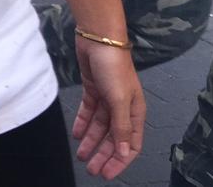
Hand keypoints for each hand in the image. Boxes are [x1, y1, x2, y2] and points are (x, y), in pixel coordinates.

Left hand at [71, 37, 143, 177]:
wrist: (98, 39)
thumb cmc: (114, 67)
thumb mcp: (119, 100)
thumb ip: (121, 126)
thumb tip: (125, 152)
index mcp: (135, 112)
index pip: (130, 144)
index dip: (120, 161)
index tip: (108, 174)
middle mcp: (122, 108)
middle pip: (113, 138)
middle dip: (103, 155)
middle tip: (91, 170)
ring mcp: (107, 99)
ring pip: (99, 127)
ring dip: (91, 142)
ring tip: (81, 156)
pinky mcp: (93, 90)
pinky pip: (88, 112)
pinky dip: (82, 124)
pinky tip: (76, 134)